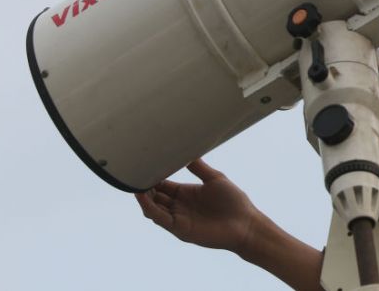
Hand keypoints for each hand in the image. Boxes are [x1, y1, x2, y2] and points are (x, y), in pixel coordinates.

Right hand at [135, 159, 260, 255]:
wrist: (245, 223)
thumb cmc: (233, 201)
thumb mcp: (214, 178)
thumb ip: (198, 167)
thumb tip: (187, 149)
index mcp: (185, 193)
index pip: (162, 184)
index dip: (152, 175)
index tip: (143, 163)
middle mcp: (178, 206)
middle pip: (154, 196)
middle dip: (143, 186)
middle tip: (133, 171)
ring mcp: (178, 218)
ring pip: (152, 208)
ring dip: (143, 197)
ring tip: (134, 183)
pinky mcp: (179, 229)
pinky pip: (160, 219)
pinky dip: (150, 208)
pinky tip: (143, 197)